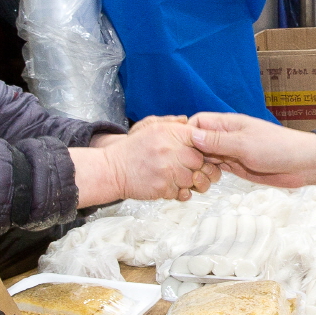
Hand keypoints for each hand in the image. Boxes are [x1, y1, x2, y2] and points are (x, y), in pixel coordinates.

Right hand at [74, 118, 217, 205]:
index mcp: (169, 133)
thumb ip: (171, 122)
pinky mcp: (163, 188)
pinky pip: (182, 193)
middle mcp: (170, 150)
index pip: (199, 138)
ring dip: (190, 181)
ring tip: (179, 177)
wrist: (112, 170)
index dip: (202, 146)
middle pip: (200, 161)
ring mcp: (167, 171)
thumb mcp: (149, 126)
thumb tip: (187, 121)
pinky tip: (171, 186)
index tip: (198, 151)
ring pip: (193, 179)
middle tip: (190, 168)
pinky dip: (180, 192)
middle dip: (198, 166)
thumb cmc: (133, 148)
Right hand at [190, 111, 315, 188]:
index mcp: (228, 124)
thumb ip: (218, 142)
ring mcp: (230, 151)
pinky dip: (208, 174)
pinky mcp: (236, 165)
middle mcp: (226, 136)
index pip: (197, 123)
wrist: (301, 164)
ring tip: (193, 178)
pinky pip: (215, 168)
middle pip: (197, 141)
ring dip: (198, 166)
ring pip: (205, 156)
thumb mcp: (244, 144)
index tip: (177, 150)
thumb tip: (191, 135)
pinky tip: (204, 182)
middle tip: (183, 169)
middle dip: (188, 154)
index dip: (185, 135)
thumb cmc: (278, 148)